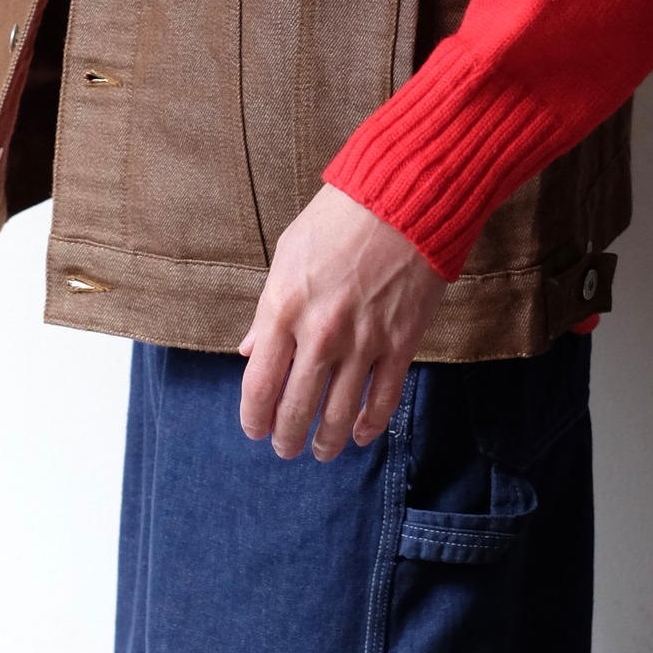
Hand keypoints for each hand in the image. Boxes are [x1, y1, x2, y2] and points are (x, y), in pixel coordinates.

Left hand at [238, 182, 448, 462]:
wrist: (403, 200)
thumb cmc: (338, 218)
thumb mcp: (287, 255)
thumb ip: (267, 310)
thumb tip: (249, 351)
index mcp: (282, 308)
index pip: (259, 384)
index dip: (254, 417)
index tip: (254, 430)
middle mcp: (320, 333)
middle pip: (297, 408)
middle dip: (287, 438)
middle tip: (284, 450)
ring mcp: (363, 341)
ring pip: (340, 413)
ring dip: (327, 442)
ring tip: (320, 452)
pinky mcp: (401, 342)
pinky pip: (383, 398)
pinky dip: (370, 424)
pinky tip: (360, 435)